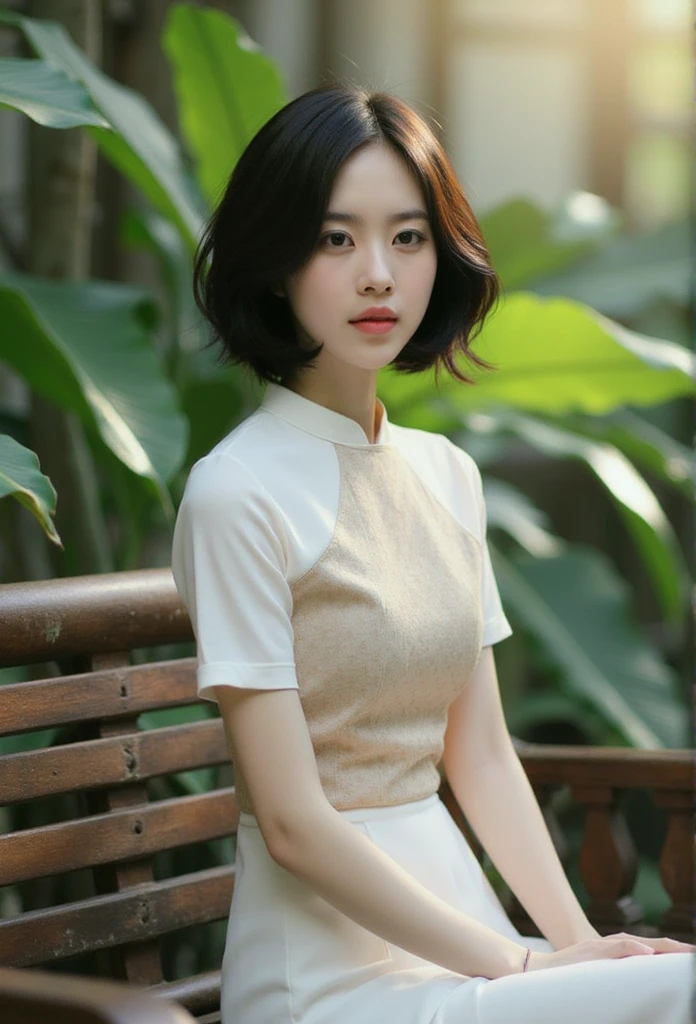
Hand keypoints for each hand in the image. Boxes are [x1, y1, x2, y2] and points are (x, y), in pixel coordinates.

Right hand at [525, 931, 695, 971]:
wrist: (538, 971)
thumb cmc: (568, 977)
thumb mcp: (598, 977)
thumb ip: (616, 974)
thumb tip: (637, 982)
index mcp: (616, 953)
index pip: (649, 950)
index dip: (670, 954)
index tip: (689, 959)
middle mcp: (611, 946)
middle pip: (649, 944)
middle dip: (674, 949)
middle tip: (694, 954)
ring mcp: (601, 947)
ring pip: (637, 943)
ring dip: (661, 947)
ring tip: (682, 952)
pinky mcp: (591, 952)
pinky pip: (616, 948)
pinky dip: (632, 948)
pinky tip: (647, 953)